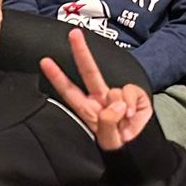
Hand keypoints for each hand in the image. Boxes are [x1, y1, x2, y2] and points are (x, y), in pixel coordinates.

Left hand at [40, 28, 152, 150]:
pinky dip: (133, 105)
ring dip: (122, 110)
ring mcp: (117, 96)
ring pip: (116, 91)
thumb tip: (117, 103)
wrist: (141, 152)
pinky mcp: (134, 95)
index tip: (44, 61)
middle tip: (73, 33)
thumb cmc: (120, 146)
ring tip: (124, 124)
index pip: (69, 92)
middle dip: (81, 51)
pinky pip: (130, 92)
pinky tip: (132, 115)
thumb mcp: (109, 142)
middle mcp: (100, 99)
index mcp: (88, 110)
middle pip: (89, 72)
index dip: (57, 77)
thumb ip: (108, 123)